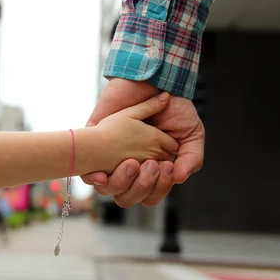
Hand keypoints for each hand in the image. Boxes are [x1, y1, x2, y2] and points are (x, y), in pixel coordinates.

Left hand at [82, 78, 204, 207]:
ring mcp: (110, 158)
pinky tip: (103, 173)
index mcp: (151, 169)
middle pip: (129, 197)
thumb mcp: (192, 134)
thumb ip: (191, 158)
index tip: (166, 167)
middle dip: (142, 186)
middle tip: (152, 164)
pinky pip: (87, 174)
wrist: (155, 81)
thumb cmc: (175, 108)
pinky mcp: (94, 144)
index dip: (157, 189)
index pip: (150, 195)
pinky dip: (96, 179)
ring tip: (134, 162)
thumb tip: (179, 179)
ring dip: (123, 182)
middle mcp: (130, 167)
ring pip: (109, 190)